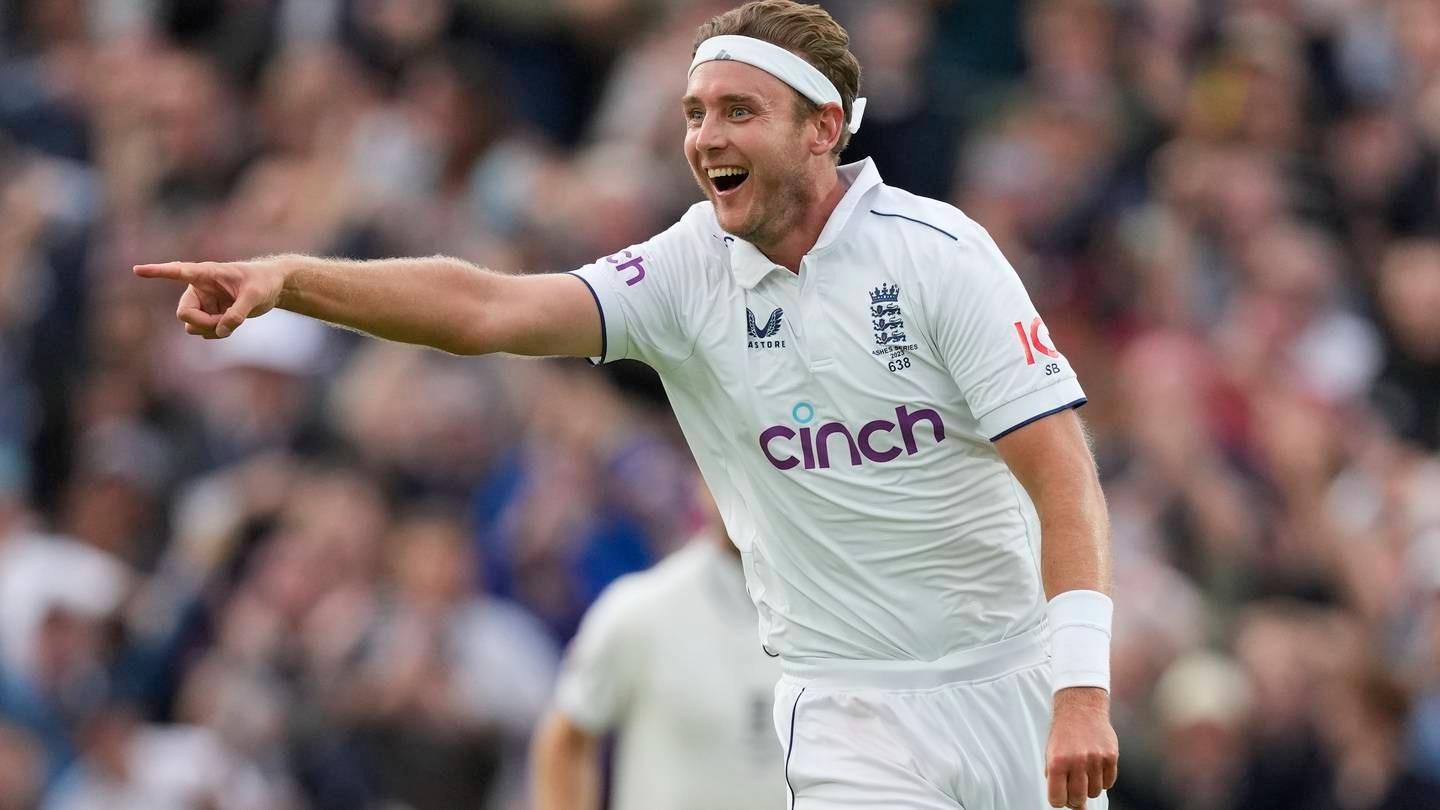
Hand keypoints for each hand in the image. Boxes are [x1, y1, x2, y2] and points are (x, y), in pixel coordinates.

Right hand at [133, 258, 288, 337]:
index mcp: (206, 273)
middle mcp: (199, 288)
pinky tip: (230, 326)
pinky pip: (203, 331)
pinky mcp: (209, 314)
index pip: (177, 271)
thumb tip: (221, 331)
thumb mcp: (255, 295)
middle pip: (184, 313)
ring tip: (232, 322)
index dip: (157, 272)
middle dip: (202, 324)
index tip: (137, 270)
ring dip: (210, 330)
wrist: (272, 287)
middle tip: (224, 324)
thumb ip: (238, 313)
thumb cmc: (263, 282)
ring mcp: (203, 303)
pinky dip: (216, 334)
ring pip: (191, 326)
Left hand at [1045, 687, 1117, 807]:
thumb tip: (1070, 805)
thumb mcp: (1051, 754)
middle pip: (1078, 799)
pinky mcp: (1111, 756)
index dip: (1059, 800)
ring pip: (1095, 792)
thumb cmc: (1064, 732)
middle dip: (1075, 798)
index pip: (1057, 799)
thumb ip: (1056, 779)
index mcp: (1057, 761)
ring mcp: (1095, 759)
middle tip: (1074, 787)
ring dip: (1089, 786)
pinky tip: (1096, 767)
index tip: (1061, 795)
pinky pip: (1109, 782)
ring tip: (1084, 771)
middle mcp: (1076, 761)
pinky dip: (1103, 779)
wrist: (1081, 707)